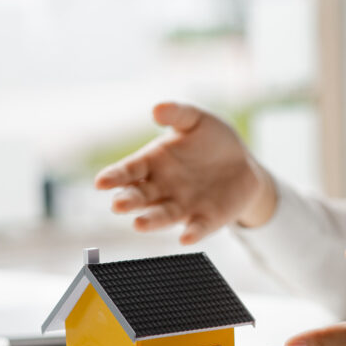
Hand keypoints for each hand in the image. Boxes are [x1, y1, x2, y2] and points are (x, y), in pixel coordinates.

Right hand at [94, 101, 277, 243]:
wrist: (243, 164)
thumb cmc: (211, 140)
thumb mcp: (196, 121)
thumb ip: (178, 114)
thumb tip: (157, 108)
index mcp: (153, 163)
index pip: (128, 171)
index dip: (114, 177)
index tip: (101, 182)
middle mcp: (161, 189)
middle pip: (140, 197)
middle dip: (128, 201)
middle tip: (118, 205)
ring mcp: (183, 206)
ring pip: (163, 216)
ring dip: (151, 221)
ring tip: (139, 224)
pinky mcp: (206, 219)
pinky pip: (197, 227)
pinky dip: (192, 233)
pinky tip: (186, 237)